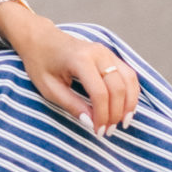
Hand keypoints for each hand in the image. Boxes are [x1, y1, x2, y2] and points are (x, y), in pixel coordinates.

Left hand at [6, 15, 139, 136]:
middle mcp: (98, 53)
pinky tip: (126, 108)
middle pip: (117, 87)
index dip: (102, 115)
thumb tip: (91, 123)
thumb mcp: (49, 88)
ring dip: (129, 103)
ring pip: (129, 80)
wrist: (40, 39)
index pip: (99, 93)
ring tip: (122, 123)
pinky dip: (131, 92)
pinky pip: (128, 74)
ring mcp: (107, 52)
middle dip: (116, 113)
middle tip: (108, 131)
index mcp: (79, 60)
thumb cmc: (41, 63)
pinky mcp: (111, 55)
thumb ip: (71, 105)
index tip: (98, 131)